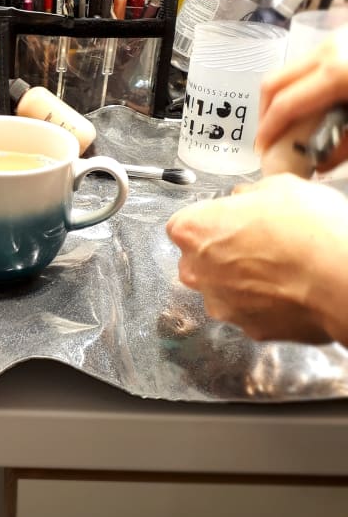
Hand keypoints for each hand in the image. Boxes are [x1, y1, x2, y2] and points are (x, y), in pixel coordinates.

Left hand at [165, 175, 347, 345]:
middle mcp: (198, 272)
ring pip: (223, 289)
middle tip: (259, 240)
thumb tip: (244, 198)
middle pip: (198, 260)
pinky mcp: (250, 330)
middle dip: (221, 252)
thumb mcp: (279, 187)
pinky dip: (266, 303)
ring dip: (243, 280)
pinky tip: (291, 289)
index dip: (211, 220)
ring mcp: (222, 305)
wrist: (342, 278)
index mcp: (194, 231)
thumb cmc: (309, 230)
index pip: (184, 224)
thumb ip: (249, 194)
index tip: (232, 217)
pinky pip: (251, 312)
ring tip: (281, 266)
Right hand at [255, 23, 347, 168]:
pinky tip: (312, 104)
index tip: (263, 149)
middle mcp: (328, 51)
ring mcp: (333, 40)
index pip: (283, 105)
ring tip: (290, 122)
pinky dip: (300, 85)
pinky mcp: (340, 38)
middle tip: (269, 136)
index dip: (267, 131)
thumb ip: (343, 148)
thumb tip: (318, 164)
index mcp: (336, 73)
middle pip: (272, 82)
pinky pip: (307, 63)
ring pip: (286, 71)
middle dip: (264, 113)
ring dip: (281, 98)